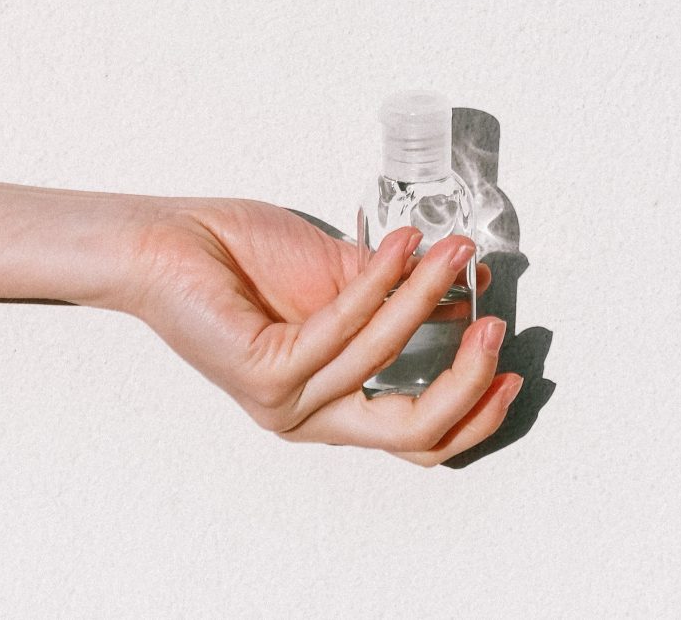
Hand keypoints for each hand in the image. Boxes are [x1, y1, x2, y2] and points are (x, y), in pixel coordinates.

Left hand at [104, 197, 521, 466]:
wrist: (169, 242)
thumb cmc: (244, 261)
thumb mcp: (337, 281)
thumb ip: (395, 298)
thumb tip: (460, 297)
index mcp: (329, 404)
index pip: (416, 437)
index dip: (473, 412)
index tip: (510, 370)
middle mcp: (308, 416)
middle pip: (413, 431)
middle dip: (468, 381)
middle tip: (496, 329)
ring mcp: (285, 401)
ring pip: (382, 360)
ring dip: (427, 298)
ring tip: (455, 252)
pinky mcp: (265, 372)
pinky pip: (343, 327)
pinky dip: (382, 282)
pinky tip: (402, 246)